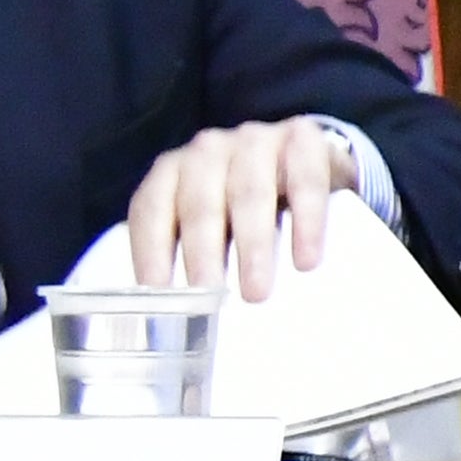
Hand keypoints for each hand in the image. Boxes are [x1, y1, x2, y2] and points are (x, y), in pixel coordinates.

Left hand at [121, 118, 379, 293]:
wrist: (309, 162)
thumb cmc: (249, 206)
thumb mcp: (213, 224)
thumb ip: (194, 254)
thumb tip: (180, 322)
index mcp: (173, 172)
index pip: (151, 209)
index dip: (151, 251)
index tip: (159, 294)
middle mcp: (207, 150)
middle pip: (199, 203)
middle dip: (203, 252)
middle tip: (209, 294)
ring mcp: (256, 140)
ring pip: (249, 193)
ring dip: (252, 246)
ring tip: (256, 292)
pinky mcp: (304, 138)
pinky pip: (305, 181)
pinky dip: (306, 223)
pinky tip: (306, 260)